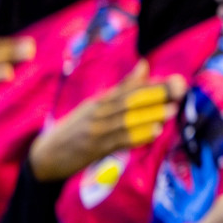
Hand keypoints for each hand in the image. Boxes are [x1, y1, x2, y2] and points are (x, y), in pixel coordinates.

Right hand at [28, 61, 185, 181]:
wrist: (43, 157)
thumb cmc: (73, 130)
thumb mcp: (93, 107)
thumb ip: (121, 89)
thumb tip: (144, 65)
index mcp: (97, 102)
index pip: (127, 89)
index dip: (151, 84)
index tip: (174, 79)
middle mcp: (96, 113)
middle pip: (129, 101)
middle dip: (156, 94)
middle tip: (179, 89)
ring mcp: (95, 131)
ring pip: (126, 120)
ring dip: (150, 115)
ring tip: (172, 110)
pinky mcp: (94, 149)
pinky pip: (119, 141)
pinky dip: (137, 136)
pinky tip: (153, 133)